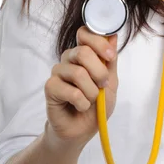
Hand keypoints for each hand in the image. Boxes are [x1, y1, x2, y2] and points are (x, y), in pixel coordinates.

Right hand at [44, 26, 118, 147]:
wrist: (83, 130)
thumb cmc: (96, 104)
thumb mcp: (110, 81)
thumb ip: (110, 59)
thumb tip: (113, 36)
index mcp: (83, 53)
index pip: (85, 33)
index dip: (98, 42)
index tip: (110, 57)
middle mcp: (68, 59)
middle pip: (83, 52)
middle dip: (99, 72)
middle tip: (103, 85)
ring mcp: (58, 72)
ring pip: (78, 73)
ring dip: (91, 91)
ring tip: (91, 100)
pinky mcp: (50, 87)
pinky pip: (70, 91)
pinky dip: (82, 102)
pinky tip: (80, 106)